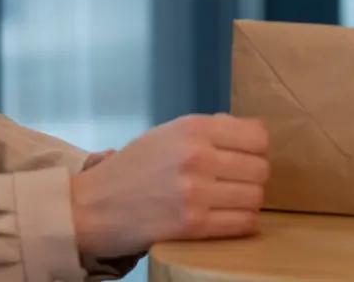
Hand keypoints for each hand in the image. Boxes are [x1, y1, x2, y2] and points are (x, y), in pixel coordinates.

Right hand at [69, 114, 270, 259]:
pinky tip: (228, 218)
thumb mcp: (167, 135)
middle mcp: (197, 156)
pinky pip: (242, 223)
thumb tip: (248, 134)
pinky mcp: (193, 224)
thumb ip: (207, 131)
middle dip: (252, 177)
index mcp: (193, 128)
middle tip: (234, 183)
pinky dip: (241, 222)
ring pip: (255, 197)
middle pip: (261, 168)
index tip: (245, 157)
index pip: (258, 136)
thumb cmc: (132, 169)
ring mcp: (196, 191)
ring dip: (247, 202)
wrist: (93, 207)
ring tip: (229, 202)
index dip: (256, 148)